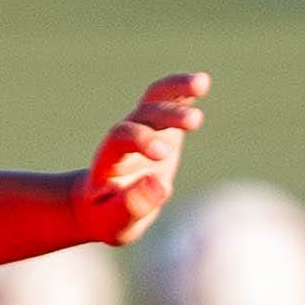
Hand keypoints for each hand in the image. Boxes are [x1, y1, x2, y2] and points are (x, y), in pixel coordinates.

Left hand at [74, 73, 207, 245]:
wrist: (102, 205)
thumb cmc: (108, 218)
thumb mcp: (114, 222)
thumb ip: (133, 205)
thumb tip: (160, 185)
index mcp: (109, 160)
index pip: (121, 138)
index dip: (142, 139)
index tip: (163, 154)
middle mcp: (125, 138)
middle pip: (143, 114)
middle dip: (168, 114)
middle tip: (195, 121)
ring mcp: (143, 130)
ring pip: (155, 99)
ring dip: (176, 89)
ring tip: (201, 82)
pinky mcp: (160, 130)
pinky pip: (169, 102)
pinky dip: (184, 91)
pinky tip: (202, 81)